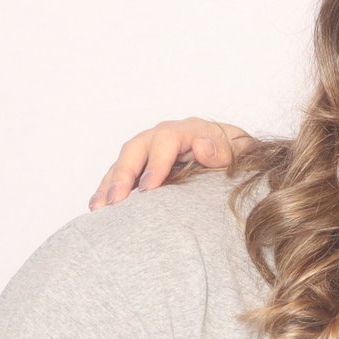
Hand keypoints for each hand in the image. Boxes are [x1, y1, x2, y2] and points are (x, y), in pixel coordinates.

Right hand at [89, 117, 251, 208]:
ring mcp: (151, 151)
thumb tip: (202, 146)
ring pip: (123, 162)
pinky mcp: (143, 167)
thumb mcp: (240, 152)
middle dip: (124, 174)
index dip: (156, 162)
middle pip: (137, 148)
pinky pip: (120, 175)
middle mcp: (165, 137)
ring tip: (100, 208)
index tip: (149, 188)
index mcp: (190, 130)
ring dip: (109, 184)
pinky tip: (98, 208)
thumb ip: (224, 150)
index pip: (166, 139)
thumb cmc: (239, 157)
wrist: (237, 159)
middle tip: (116, 200)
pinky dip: (107, 190)